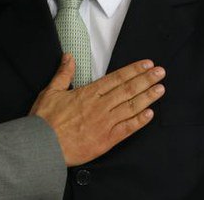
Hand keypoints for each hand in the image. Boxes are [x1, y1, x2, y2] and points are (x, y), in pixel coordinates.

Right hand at [30, 54, 165, 166]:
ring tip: (160, 89)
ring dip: (147, 97)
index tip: (146, 65)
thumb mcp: (51, 91)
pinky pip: (127, 129)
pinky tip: (149, 114)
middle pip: (128, 90)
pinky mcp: (106, 140)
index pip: (116, 78)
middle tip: (161, 72)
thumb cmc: (45, 120)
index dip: (133, 70)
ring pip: (131, 107)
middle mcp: (100, 106)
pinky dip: (139, 121)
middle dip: (146, 80)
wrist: (42, 145)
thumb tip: (69, 57)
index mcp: (88, 93)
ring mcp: (105, 123)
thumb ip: (63, 73)